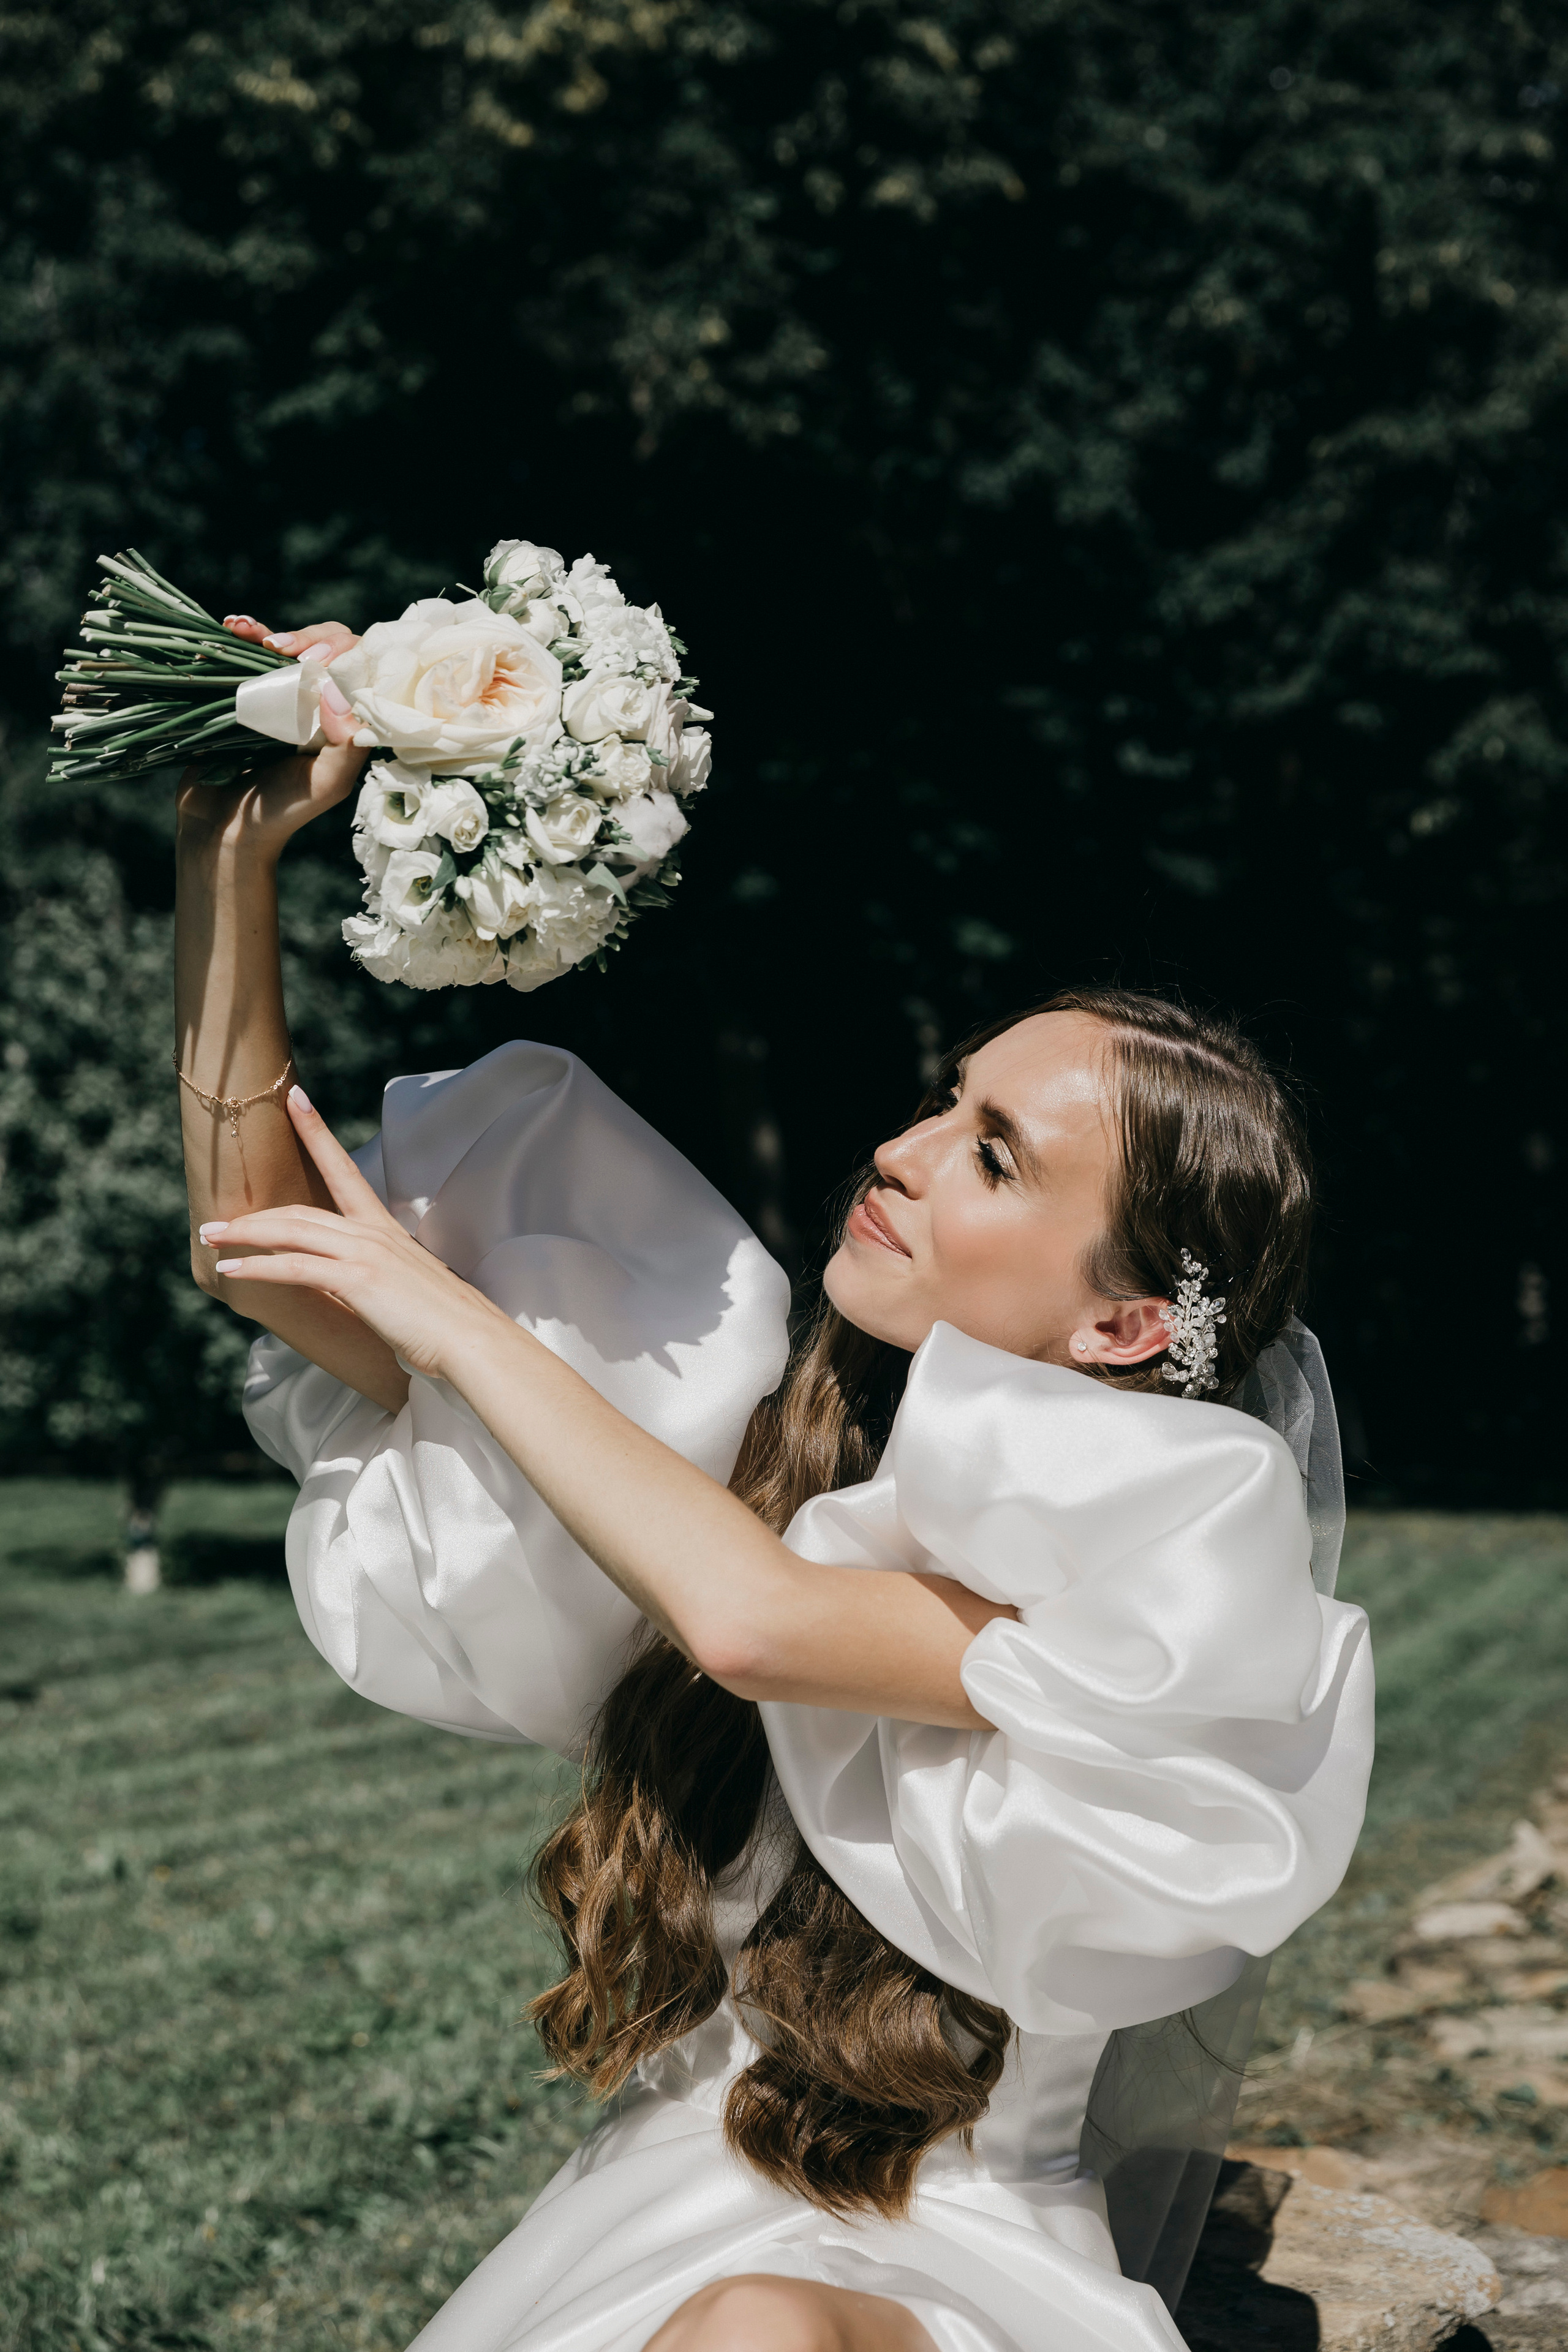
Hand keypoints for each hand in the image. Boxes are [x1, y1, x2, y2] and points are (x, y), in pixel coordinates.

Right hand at [175, 617, 367, 862]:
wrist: (224, 828)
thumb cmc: (282, 811)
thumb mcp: (328, 783)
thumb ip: (346, 744)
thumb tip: (340, 692)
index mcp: (345, 721)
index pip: (359, 668)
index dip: (342, 652)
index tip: (315, 660)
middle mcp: (316, 704)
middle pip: (324, 648)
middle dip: (305, 637)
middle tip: (280, 649)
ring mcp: (278, 697)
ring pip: (283, 647)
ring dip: (267, 630)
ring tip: (245, 629)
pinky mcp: (243, 696)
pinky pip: (246, 657)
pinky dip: (241, 637)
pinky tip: (231, 627)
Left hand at [197, 1088, 510, 1379]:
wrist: (471, 1340)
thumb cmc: (444, 1324)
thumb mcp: (408, 1290)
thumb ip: (381, 1279)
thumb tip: (362, 1289)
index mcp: (385, 1231)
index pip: (344, 1171)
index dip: (317, 1132)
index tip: (295, 1100)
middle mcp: (373, 1233)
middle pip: (301, 1210)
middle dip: (254, 1214)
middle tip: (216, 1220)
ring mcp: (366, 1252)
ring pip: (292, 1230)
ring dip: (245, 1234)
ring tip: (211, 1238)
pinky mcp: (357, 1280)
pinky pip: (295, 1266)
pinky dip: (258, 1267)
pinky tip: (232, 1270)